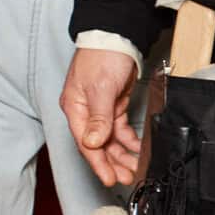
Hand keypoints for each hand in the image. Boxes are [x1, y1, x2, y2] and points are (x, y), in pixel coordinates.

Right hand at [61, 49, 140, 187]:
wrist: (116, 36)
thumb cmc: (102, 56)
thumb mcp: (101, 88)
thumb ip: (98, 117)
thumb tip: (93, 143)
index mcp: (75, 108)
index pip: (86, 142)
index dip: (98, 163)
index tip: (110, 178)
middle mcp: (85, 112)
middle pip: (98, 145)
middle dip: (112, 164)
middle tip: (127, 178)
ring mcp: (100, 110)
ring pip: (110, 140)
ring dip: (122, 155)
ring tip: (135, 169)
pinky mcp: (114, 106)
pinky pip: (120, 130)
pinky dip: (129, 141)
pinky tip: (138, 150)